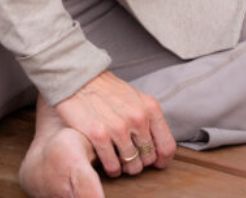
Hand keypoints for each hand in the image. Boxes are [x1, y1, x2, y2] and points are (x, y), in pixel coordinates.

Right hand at [53, 71, 175, 177]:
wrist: (78, 77)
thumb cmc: (106, 89)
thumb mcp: (134, 98)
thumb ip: (148, 119)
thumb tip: (157, 146)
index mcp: (150, 108)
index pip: (167, 147)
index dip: (161, 160)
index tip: (153, 162)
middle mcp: (138, 118)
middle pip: (149, 159)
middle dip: (140, 161)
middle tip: (128, 155)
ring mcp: (119, 127)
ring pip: (132, 166)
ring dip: (125, 167)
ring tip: (117, 158)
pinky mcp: (98, 134)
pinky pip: (113, 166)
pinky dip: (111, 168)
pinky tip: (106, 160)